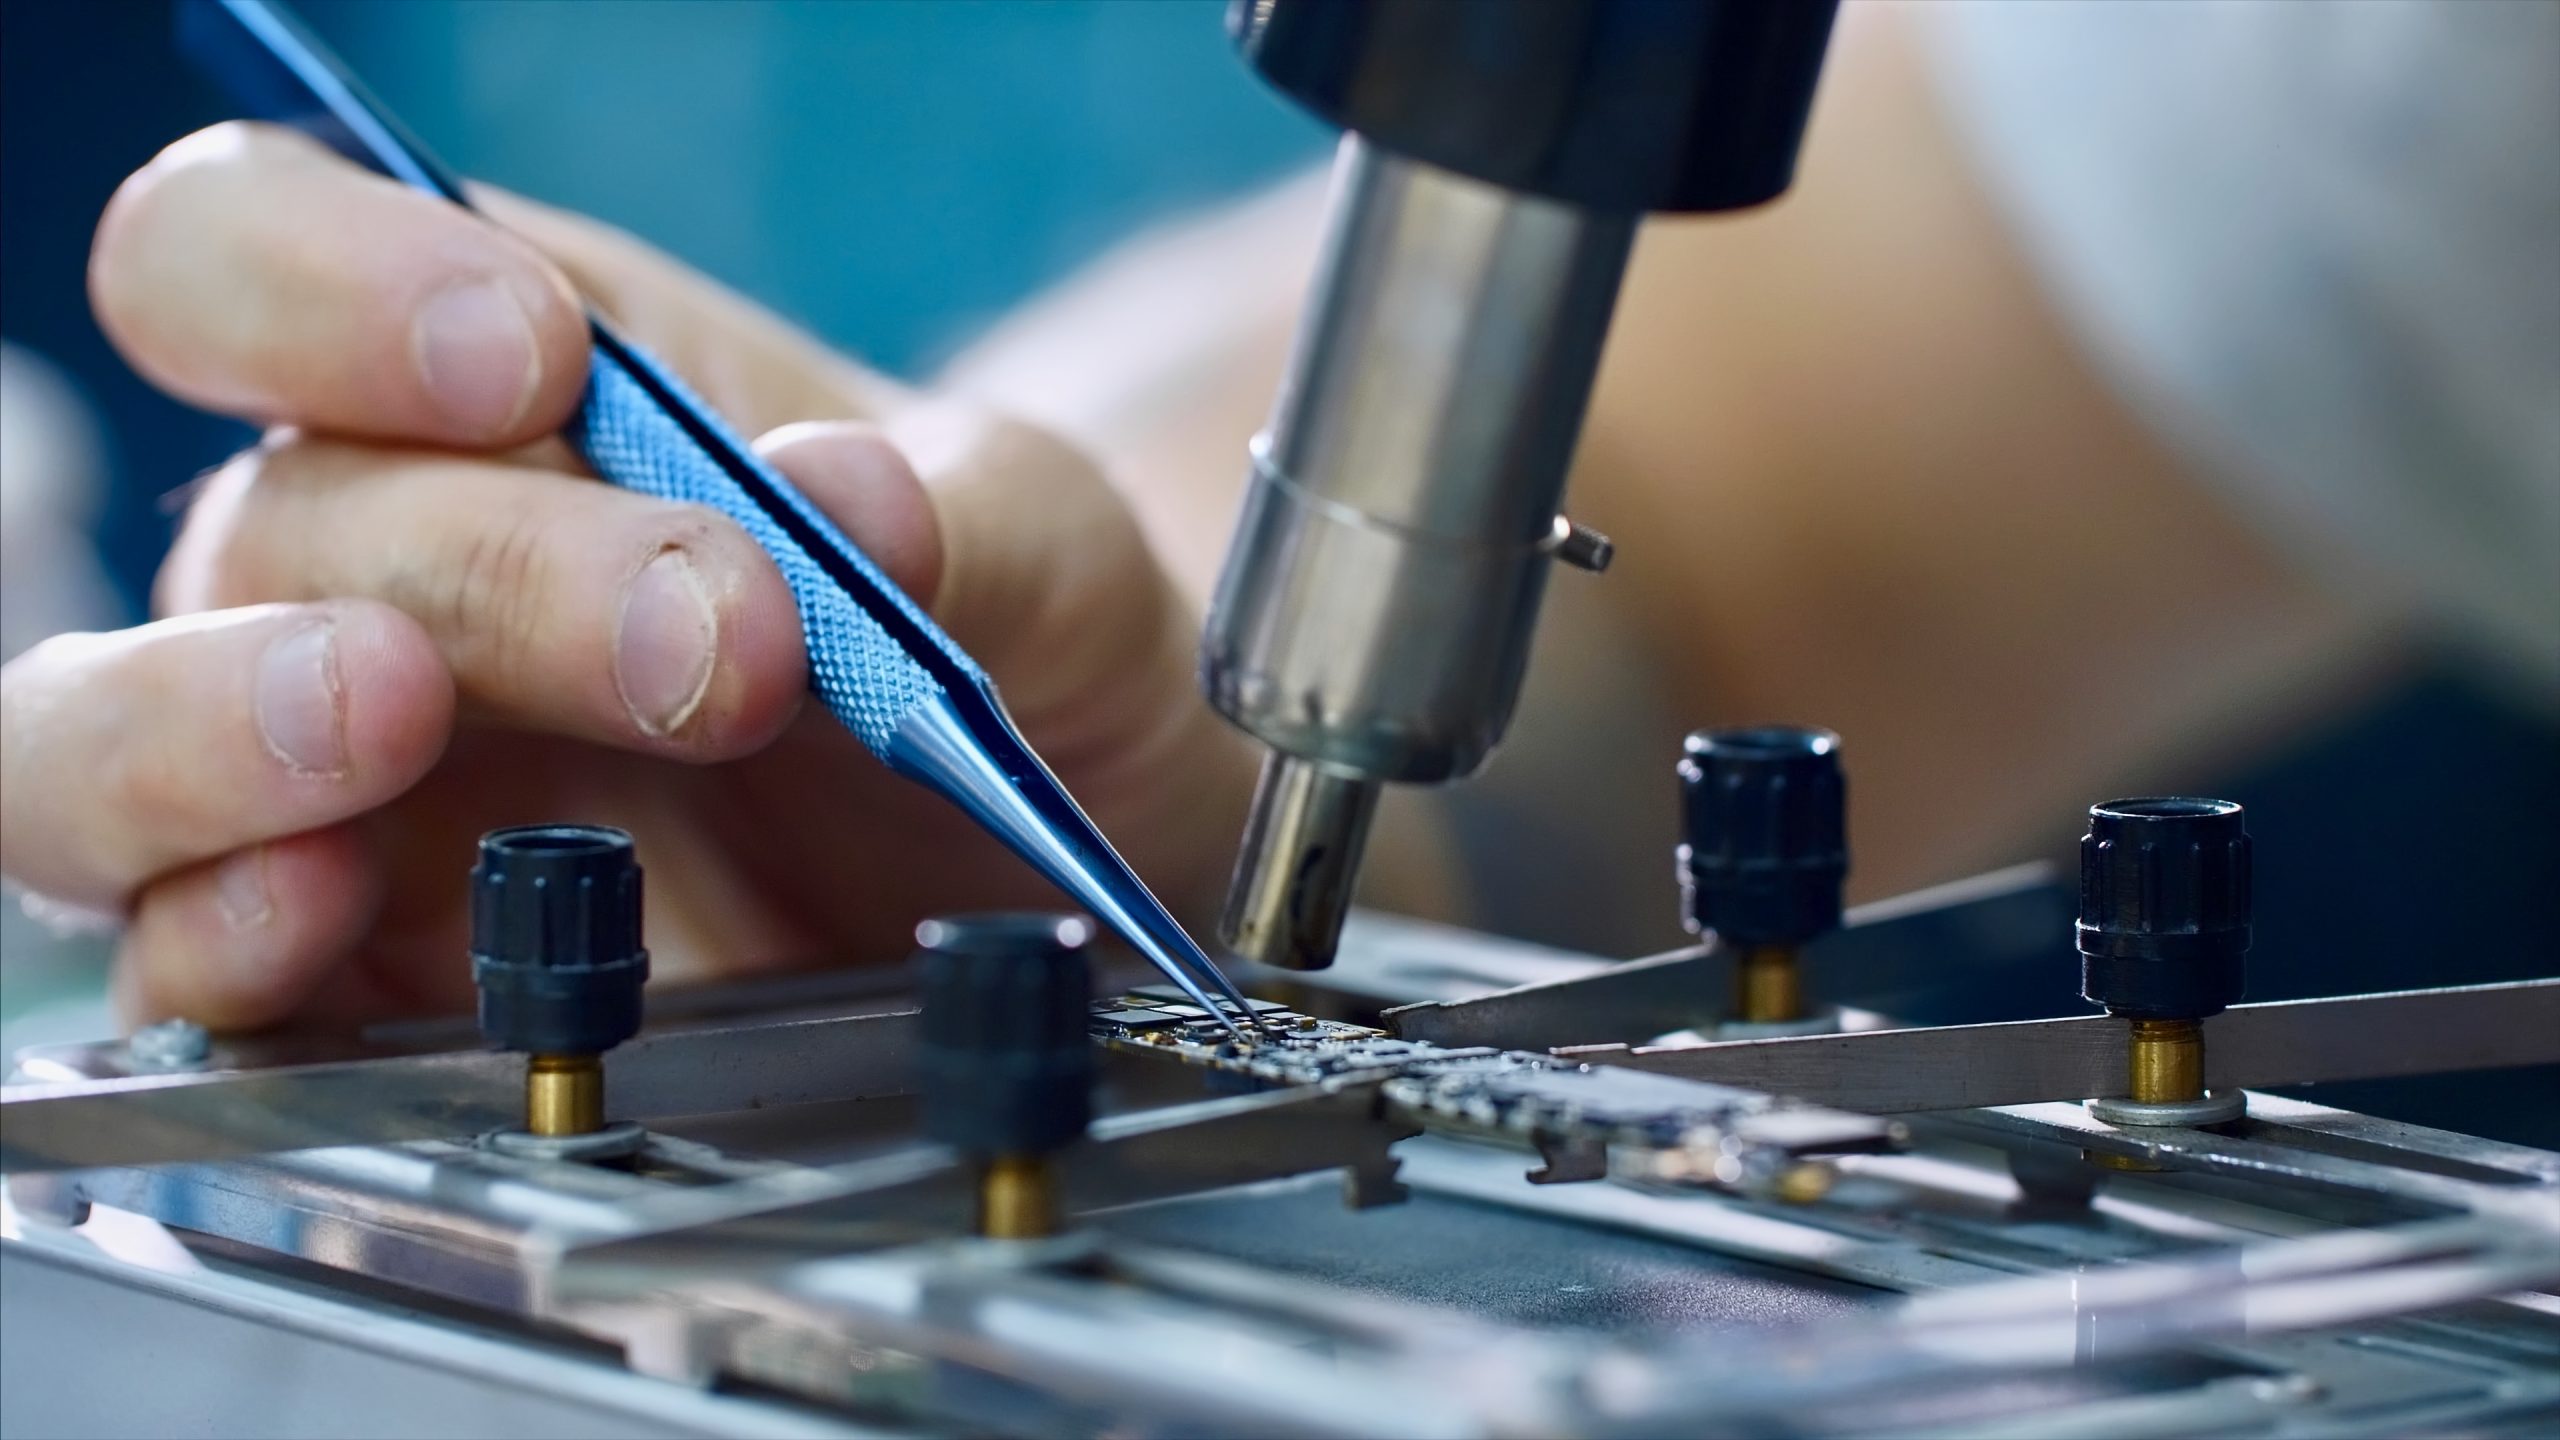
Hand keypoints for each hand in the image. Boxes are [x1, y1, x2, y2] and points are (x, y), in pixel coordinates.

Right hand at [0, 122, 1252, 1029]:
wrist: (1061, 863)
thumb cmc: (1016, 641)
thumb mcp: (1047, 550)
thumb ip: (963, 515)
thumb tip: (838, 495)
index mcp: (500, 377)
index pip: (265, 245)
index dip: (331, 278)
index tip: (530, 358)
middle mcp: (381, 560)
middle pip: (271, 519)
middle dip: (474, 567)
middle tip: (709, 644)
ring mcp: (343, 776)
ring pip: (105, 731)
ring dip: (210, 725)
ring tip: (376, 726)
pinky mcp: (366, 968)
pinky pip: (191, 958)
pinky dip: (216, 940)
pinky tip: (316, 921)